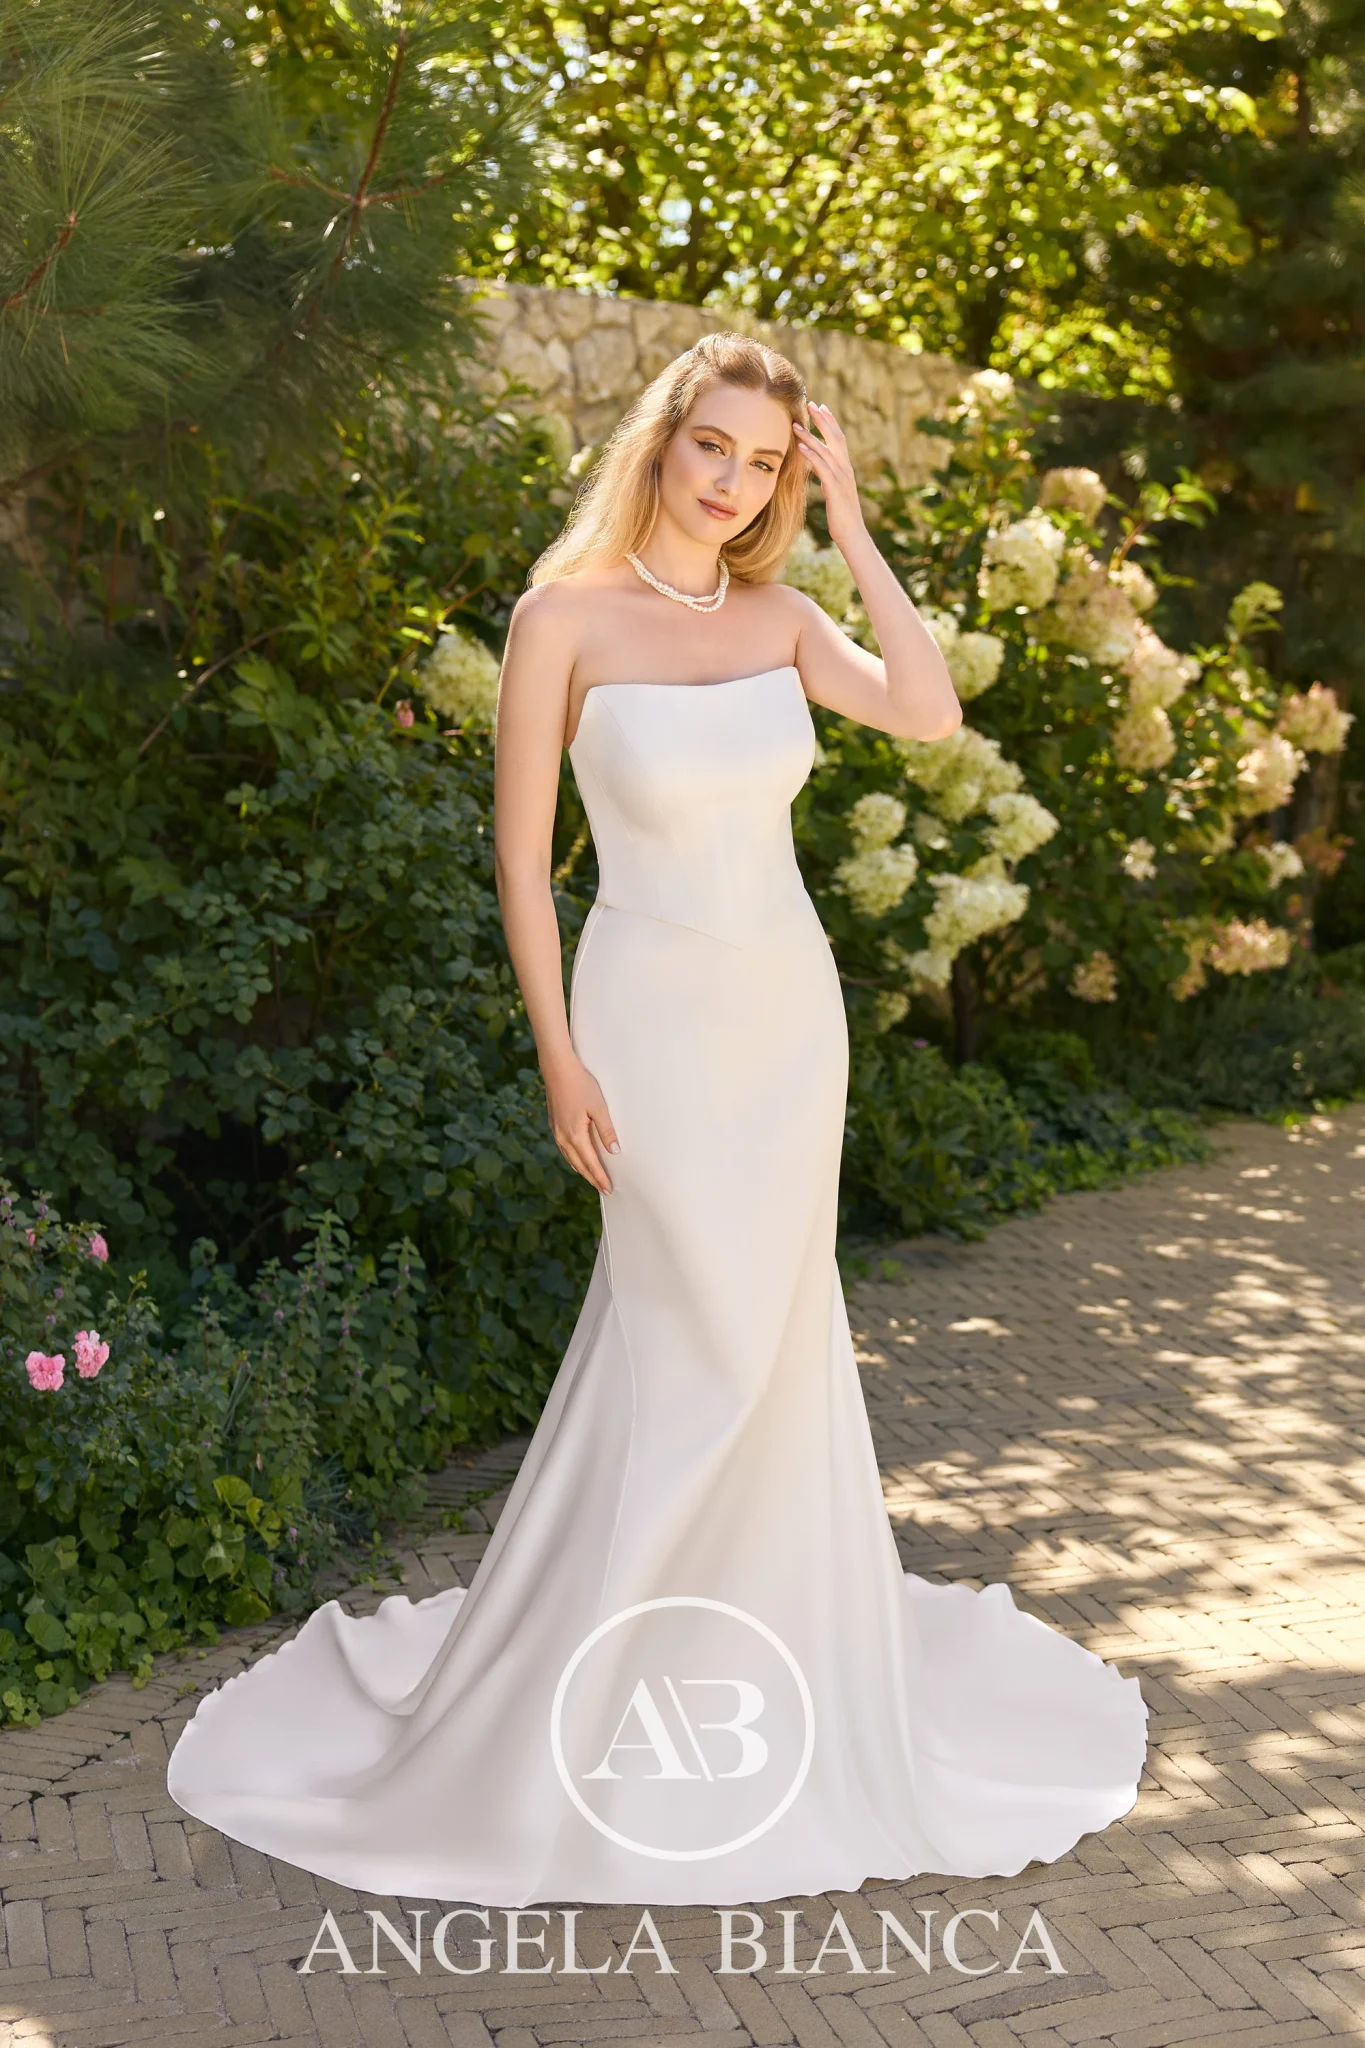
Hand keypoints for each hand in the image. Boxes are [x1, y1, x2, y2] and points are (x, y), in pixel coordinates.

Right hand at [545, 1053, 617, 1194]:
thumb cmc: (581, 1085)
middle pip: (579, 1165)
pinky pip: (564, 1149)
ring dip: (582, 1170)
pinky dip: (573, 1159)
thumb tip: (614, 1151)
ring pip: (570, 1158)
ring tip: (593, 1178)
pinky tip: (577, 1159)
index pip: (591, 1163)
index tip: (609, 1189)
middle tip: (604, 1189)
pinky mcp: (554, 1124)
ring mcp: (556, 1131)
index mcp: (575, 1136)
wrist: (558, 1069)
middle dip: (592, 1178)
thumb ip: (606, 1131)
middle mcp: (563, 1138)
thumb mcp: (599, 1108)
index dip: (600, 1177)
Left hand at [793, 402, 864, 547]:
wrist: (853, 536)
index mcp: (846, 469)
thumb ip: (828, 477)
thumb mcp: (834, 493)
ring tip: (796, 425)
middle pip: (835, 438)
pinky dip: (812, 455)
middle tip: (811, 403)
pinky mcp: (835, 490)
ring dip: (810, 436)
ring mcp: (842, 479)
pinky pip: (822, 468)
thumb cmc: (842, 518)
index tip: (820, 407)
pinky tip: (801, 447)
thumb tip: (818, 468)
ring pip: (826, 451)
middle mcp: (846, 470)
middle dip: (823, 420)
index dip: (830, 422)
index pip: (839, 439)